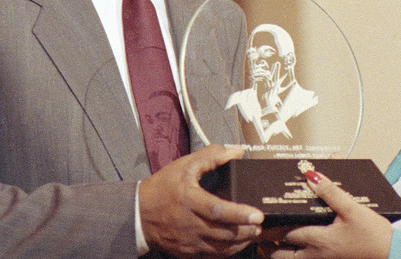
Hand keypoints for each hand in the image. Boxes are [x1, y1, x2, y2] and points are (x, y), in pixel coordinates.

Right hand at [139, 144, 263, 257]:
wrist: (139, 214)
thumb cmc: (163, 187)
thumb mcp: (185, 165)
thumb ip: (211, 156)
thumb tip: (237, 151)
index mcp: (189, 200)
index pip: (218, 210)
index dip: (239, 213)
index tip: (258, 214)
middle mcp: (189, 224)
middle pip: (224, 233)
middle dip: (246, 230)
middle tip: (261, 224)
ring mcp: (188, 242)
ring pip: (221, 248)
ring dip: (240, 242)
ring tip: (253, 232)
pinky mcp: (187, 253)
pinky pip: (212, 256)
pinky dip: (227, 251)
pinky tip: (237, 242)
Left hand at [262, 171, 391, 258]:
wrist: (391, 254)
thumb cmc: (373, 233)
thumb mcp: (353, 208)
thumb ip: (331, 192)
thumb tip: (311, 174)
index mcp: (319, 239)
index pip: (286, 232)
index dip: (270, 226)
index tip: (258, 218)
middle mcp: (316, 255)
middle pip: (282, 254)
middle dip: (267, 245)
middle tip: (256, 236)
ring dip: (277, 255)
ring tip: (267, 246)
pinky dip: (293, 258)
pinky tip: (292, 251)